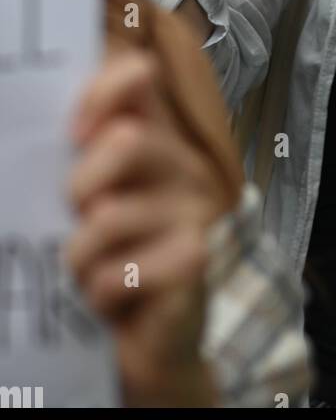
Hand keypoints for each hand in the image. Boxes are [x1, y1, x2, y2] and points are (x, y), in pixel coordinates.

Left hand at [66, 50, 229, 405]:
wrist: (144, 340)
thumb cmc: (109, 260)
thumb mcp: (91, 198)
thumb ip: (84, 153)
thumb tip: (54, 124)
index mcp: (157, 139)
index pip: (140, 78)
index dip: (103, 91)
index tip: (75, 134)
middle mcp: (183, 165)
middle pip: (127, 140)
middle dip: (81, 185)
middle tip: (77, 216)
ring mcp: (196, 210)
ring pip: (110, 215)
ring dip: (80, 255)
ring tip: (85, 272)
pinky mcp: (197, 259)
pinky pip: (123, 269)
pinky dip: (102, 290)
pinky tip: (111, 298)